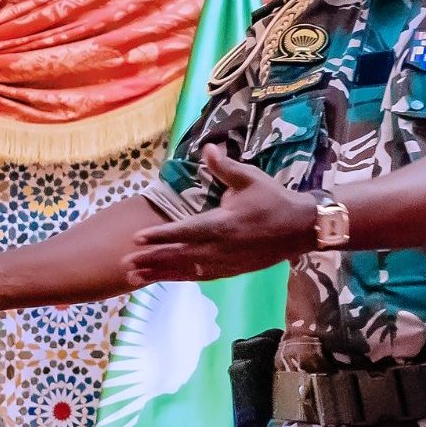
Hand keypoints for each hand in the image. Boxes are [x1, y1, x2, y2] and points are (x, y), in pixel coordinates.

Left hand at [123, 146, 315, 285]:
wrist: (300, 229)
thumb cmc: (273, 200)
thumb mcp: (250, 178)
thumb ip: (224, 167)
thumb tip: (207, 148)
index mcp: (223, 224)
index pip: (185, 231)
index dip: (160, 236)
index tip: (137, 239)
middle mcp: (220, 248)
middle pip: (179, 256)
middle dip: (151, 259)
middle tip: (125, 262)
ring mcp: (225, 263)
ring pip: (186, 271)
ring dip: (160, 273)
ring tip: (134, 276)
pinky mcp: (230, 271)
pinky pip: (199, 277)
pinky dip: (179, 277)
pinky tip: (163, 278)